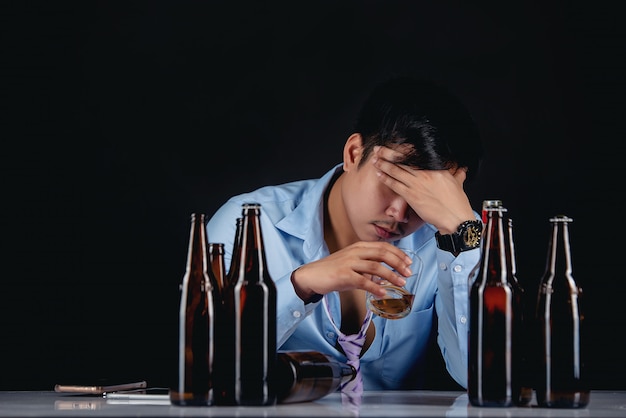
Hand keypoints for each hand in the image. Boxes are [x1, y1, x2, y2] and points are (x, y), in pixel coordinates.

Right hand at [291, 242, 412, 301]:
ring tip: (401, 283)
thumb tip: (385, 278)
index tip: (408, 262)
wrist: (312, 275)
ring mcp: (349, 263)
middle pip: (382, 254)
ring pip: (376, 267)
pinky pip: (364, 281)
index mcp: (358, 246)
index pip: (383, 246)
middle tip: (408, 273)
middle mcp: (355, 252)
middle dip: (398, 263)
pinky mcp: (344, 275)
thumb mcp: (351, 263)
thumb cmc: (333, 270)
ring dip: (391, 276)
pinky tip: (383, 293)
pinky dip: (375, 288)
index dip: (398, 254)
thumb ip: (368, 267)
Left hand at [371, 145, 476, 233]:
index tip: (394, 145)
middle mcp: (425, 173)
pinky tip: (379, 174)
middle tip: (378, 149)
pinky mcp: (411, 195)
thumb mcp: (457, 183)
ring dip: (383, 164)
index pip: (416, 154)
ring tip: (375, 159)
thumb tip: (461, 169)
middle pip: (402, 160)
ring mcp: (417, 184)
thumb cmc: (457, 202)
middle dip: (388, 153)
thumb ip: (457, 174)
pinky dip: (386, 178)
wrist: (454, 218)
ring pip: (396, 170)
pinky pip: (395, 184)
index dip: (402, 149)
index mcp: (436, 167)